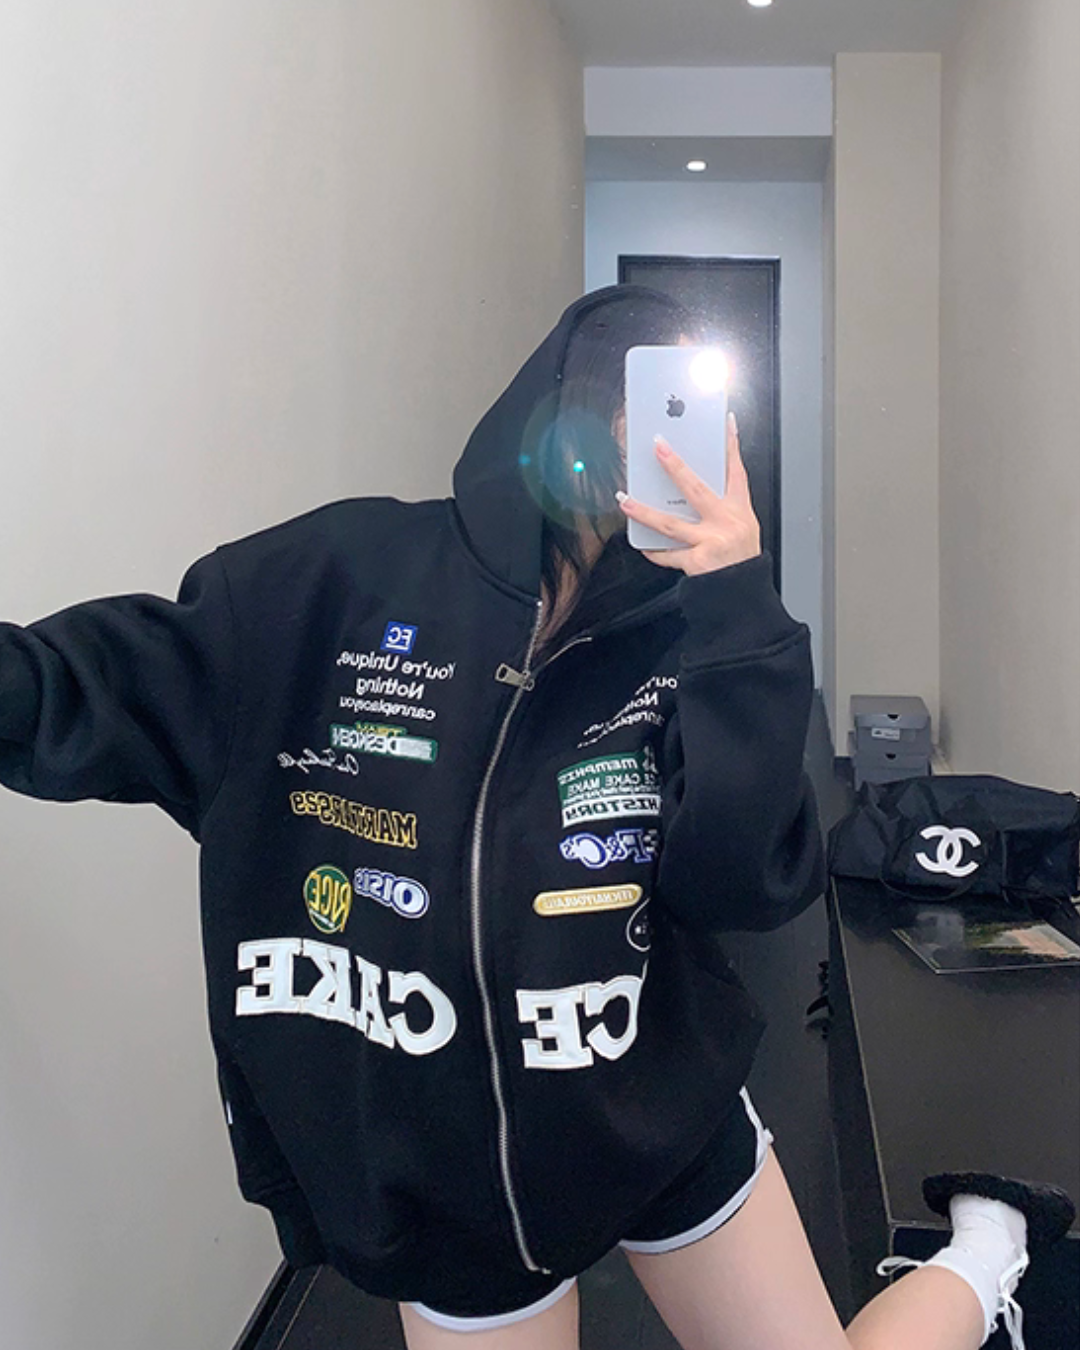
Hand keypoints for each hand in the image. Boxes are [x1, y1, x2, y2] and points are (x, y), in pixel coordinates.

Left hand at [617, 412, 761, 575]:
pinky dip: (653, 550)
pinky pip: (668, 554)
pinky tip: (641, 543)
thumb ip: (720, 509)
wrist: (742, 595)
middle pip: (695, 488)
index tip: (726, 423)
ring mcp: (711, 542)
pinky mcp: (696, 562)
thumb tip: (686, 492)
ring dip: (643, 511)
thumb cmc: (740, 561)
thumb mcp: (743, 529)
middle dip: (674, 465)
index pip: (737, 471)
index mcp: (741, 511)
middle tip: (658, 446)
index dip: (732, 446)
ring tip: (624, 500)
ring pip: (669, 523)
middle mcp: (726, 523)